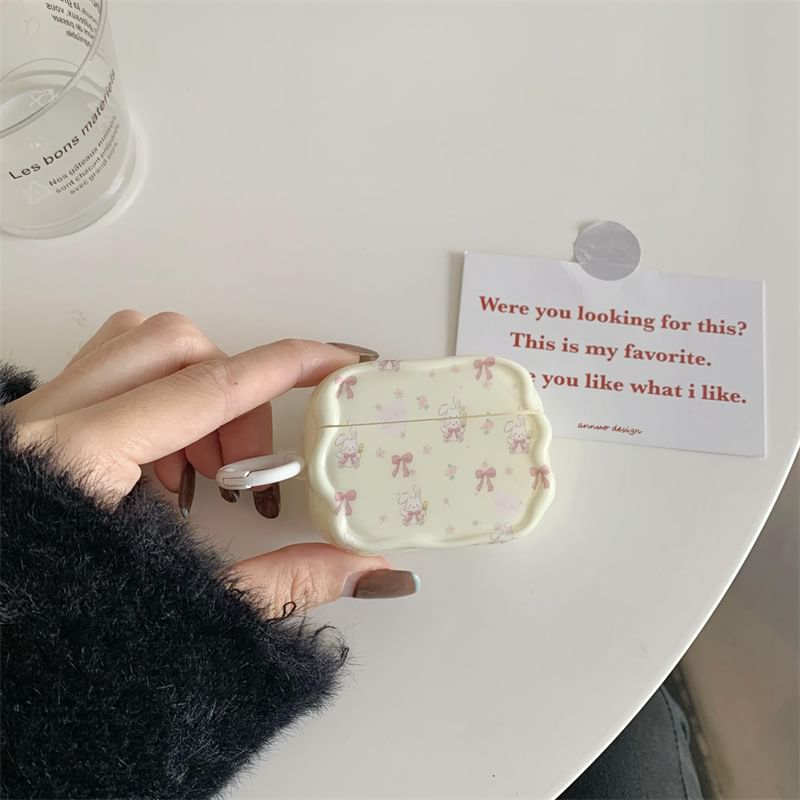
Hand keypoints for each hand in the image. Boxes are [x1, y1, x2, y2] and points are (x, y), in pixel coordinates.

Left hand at [4, 311, 417, 606]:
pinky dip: (158, 398)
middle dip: (234, 398)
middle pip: (178, 346)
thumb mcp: (187, 611)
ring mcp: (33, 414)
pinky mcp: (32, 422)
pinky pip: (109, 369)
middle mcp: (47, 418)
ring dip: (194, 390)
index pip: (214, 385)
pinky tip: (162, 467)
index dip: (292, 366)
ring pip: (139, 343)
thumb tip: (374, 572)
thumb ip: (286, 583)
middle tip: (241, 473)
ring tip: (198, 470)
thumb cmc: (64, 643)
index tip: (342, 361)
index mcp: (78, 458)